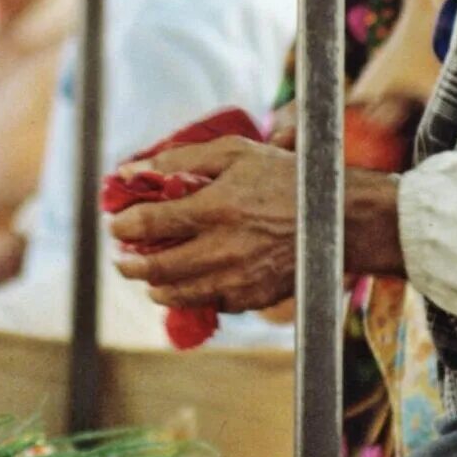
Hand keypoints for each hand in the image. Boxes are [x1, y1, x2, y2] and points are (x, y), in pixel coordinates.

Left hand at [107, 136, 297, 314]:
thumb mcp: (234, 153)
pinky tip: (191, 281)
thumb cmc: (285, 178)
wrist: (339, 219)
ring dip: (156, 286)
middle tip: (121, 260)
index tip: (117, 225)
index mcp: (217, 208)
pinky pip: (210, 303)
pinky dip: (194, 294)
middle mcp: (224, 249)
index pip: (151, 223)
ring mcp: (238, 279)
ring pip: (179, 295)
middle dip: (130, 265)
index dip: (125, 226)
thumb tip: (129, 170)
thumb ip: (179, 159)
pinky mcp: (253, 299)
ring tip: (150, 275)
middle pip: (157, 269)